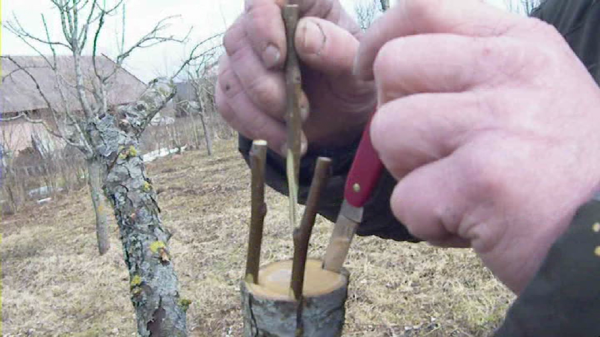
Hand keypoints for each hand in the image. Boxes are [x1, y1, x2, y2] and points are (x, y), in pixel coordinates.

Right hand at [216, 0, 375, 154]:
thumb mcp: (359, 69)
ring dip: (261, 112)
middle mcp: (264, 24)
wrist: (342, 117)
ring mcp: (245, 56)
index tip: (278, 57)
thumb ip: (340, 49)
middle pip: (240, 40)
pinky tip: (283, 140)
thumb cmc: (351, 81)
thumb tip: (303, 37)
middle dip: (266, 83)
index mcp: (300, 5)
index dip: (262, 23)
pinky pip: (228, 105)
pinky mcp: (235, 88)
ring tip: (295, 131)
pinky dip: (255, 127)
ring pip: (231, 76)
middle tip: (300, 109)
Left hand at [356, 0, 599, 292]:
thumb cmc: (562, 168)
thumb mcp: (533, 91)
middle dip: (394, 117)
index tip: (368, 70)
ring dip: (409, 173)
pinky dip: (426, 222)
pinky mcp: (485, 182)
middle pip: (392, 66)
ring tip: (456, 190)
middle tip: (433, 153)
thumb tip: (383, 67)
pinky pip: (406, 199)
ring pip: (388, 131)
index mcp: (521, 43)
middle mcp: (513, 71)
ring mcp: (500, 122)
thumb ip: (467, 69)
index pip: (423, 7)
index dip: (379, 39)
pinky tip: (470, 226)